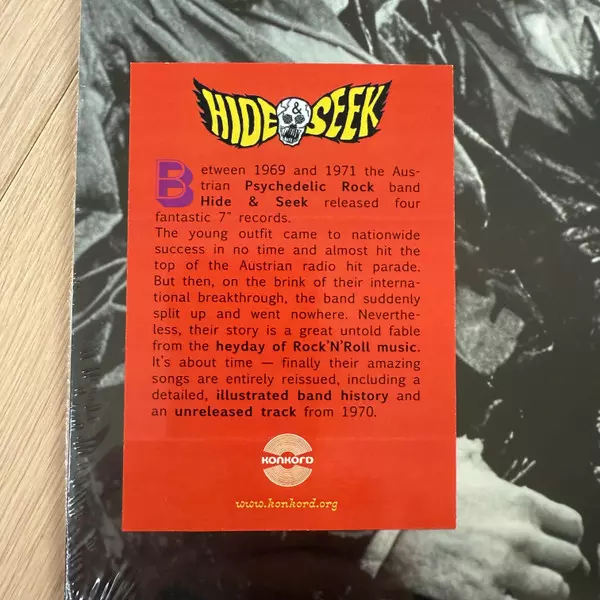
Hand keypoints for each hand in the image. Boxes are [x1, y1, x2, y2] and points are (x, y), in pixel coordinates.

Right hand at [379, 441, 587, 599]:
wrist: (389, 524)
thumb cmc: (422, 488)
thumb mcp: (451, 463)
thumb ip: (473, 456)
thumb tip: (477, 449)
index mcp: (520, 502)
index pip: (571, 524)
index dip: (565, 531)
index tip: (557, 536)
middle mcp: (523, 538)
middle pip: (568, 558)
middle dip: (555, 559)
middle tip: (540, 559)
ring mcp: (508, 571)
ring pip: (555, 589)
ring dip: (543, 584)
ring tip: (526, 580)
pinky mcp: (488, 598)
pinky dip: (517, 599)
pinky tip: (503, 591)